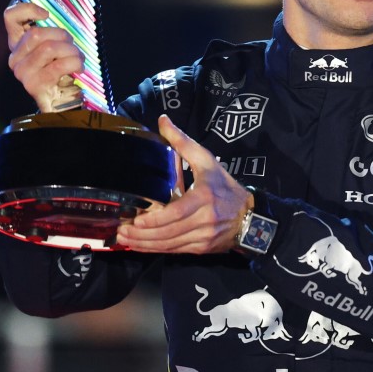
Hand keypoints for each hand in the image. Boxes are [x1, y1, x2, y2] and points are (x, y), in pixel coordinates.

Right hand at [4, 1, 81, 111]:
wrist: (64, 101)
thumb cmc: (61, 70)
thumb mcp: (54, 47)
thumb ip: (50, 32)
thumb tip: (51, 14)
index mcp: (16, 44)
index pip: (10, 17)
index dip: (28, 9)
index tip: (46, 14)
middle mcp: (14, 58)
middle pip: (37, 33)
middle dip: (62, 36)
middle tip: (72, 45)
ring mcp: (22, 72)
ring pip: (49, 48)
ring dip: (71, 51)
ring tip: (78, 57)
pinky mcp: (33, 85)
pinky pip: (58, 65)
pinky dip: (74, 63)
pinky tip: (79, 67)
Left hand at [114, 115, 250, 254]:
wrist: (251, 217)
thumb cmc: (225, 187)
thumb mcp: (207, 161)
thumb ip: (183, 142)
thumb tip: (163, 120)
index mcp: (204, 198)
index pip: (177, 213)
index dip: (155, 220)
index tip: (136, 220)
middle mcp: (204, 221)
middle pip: (168, 233)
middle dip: (143, 235)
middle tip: (121, 231)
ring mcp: (203, 238)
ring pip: (169, 245)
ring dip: (145, 244)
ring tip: (125, 239)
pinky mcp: (201, 249)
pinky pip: (175, 251)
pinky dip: (156, 250)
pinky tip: (141, 246)